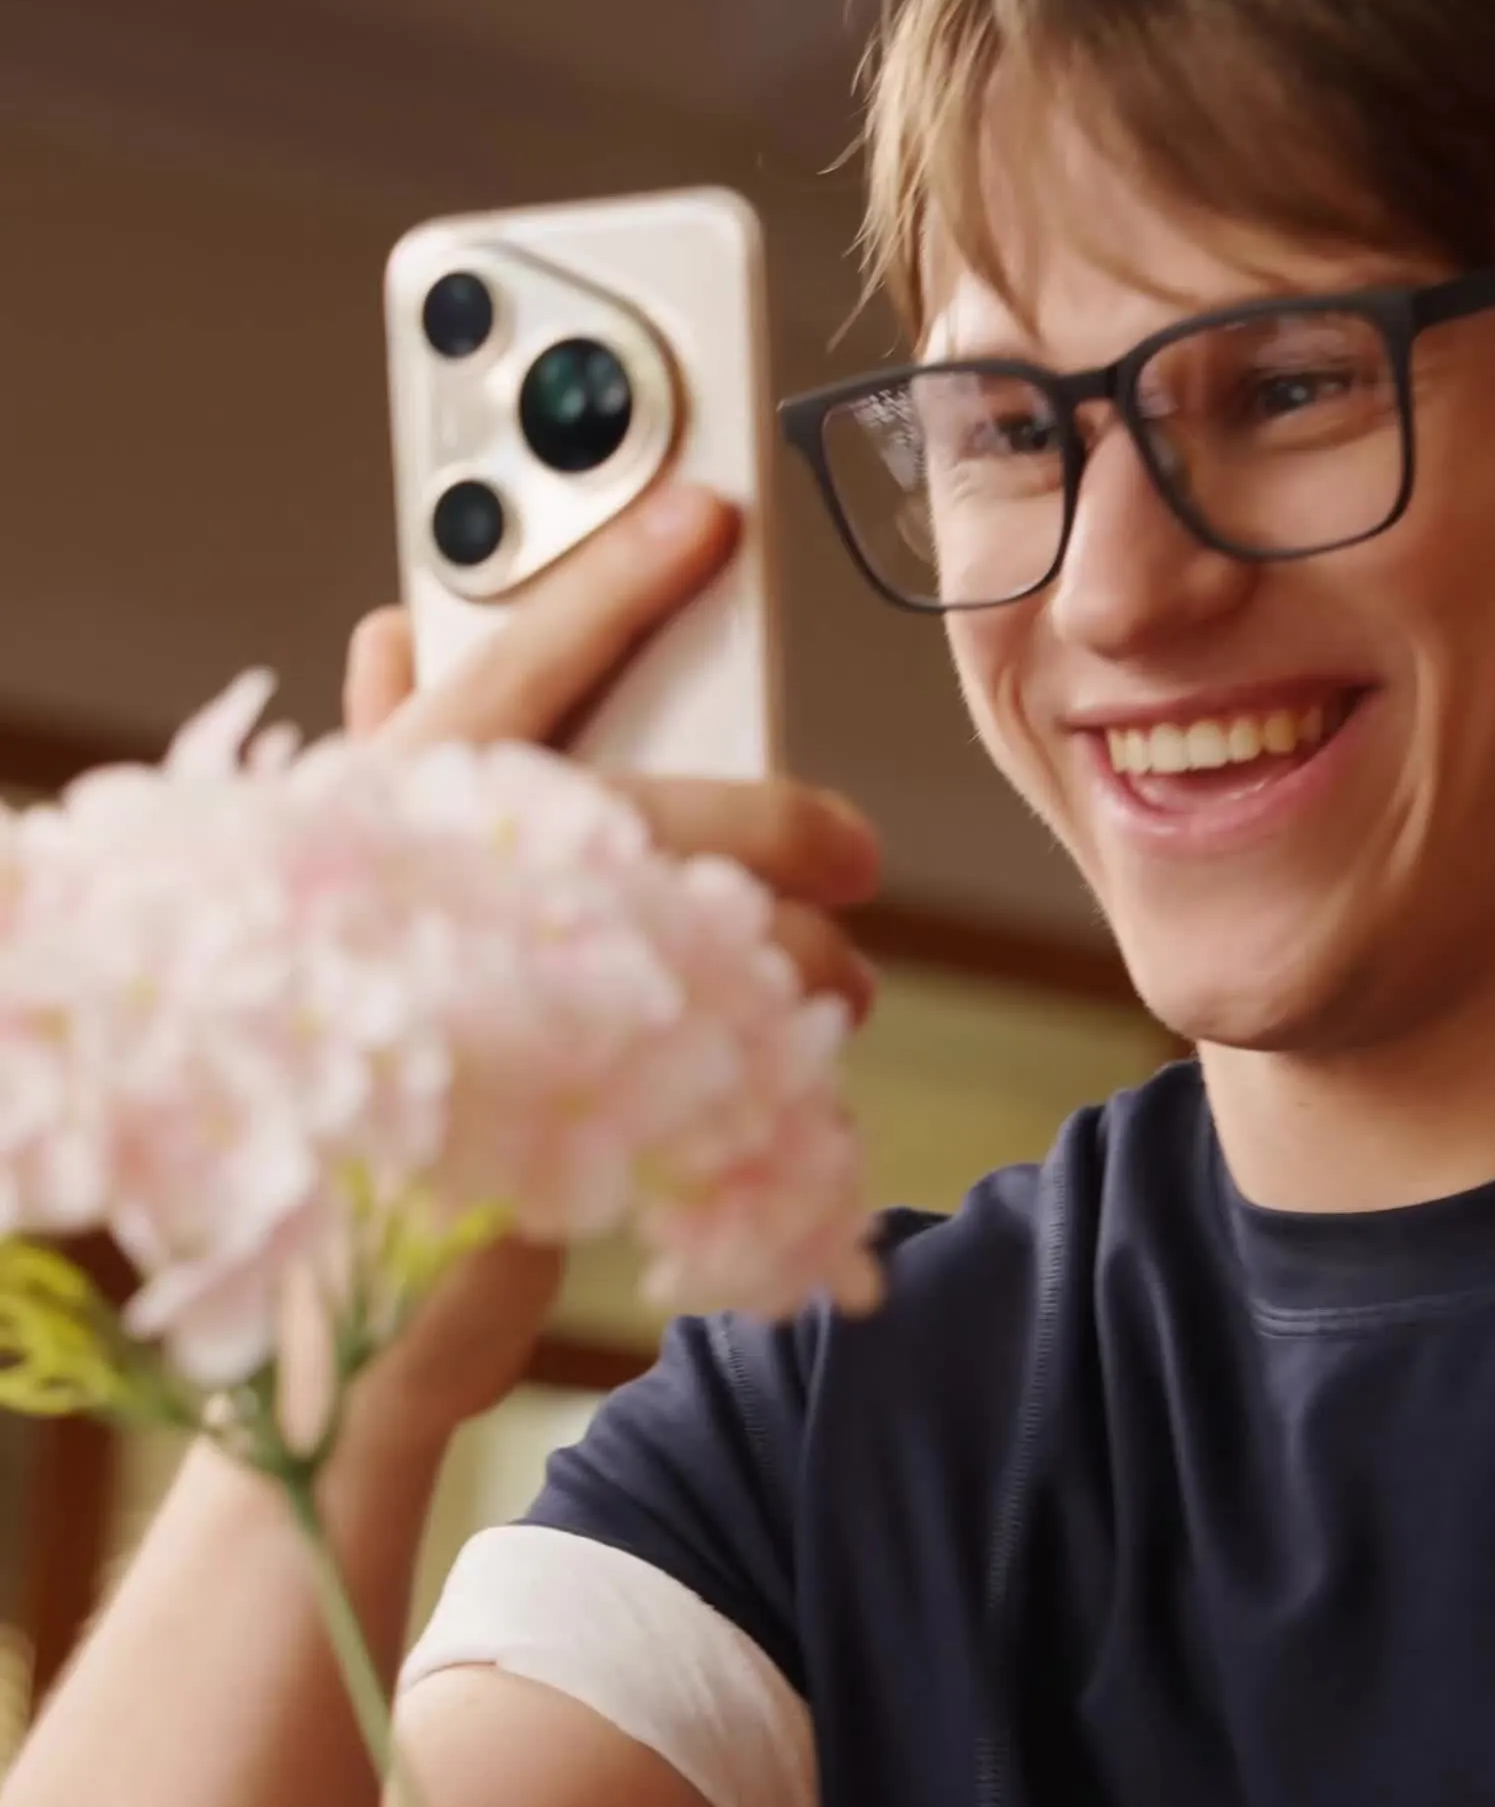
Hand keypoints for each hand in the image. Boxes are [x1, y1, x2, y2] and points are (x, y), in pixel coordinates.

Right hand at [337, 485, 881, 1446]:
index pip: (513, 668)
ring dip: (794, 967)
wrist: (333, 1292)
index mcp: (380, 822)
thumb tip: (397, 631)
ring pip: (698, 946)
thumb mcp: (352, 886)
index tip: (714, 514)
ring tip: (836, 988)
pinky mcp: (560, 1138)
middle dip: (769, 824)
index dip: (613, 583)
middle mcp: (431, 901)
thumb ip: (393, 758)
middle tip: (849, 850)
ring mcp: (494, 1017)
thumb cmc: (344, 1063)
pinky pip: (716, 1075)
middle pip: (640, 815)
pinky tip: (799, 1080)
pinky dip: (776, 1073)